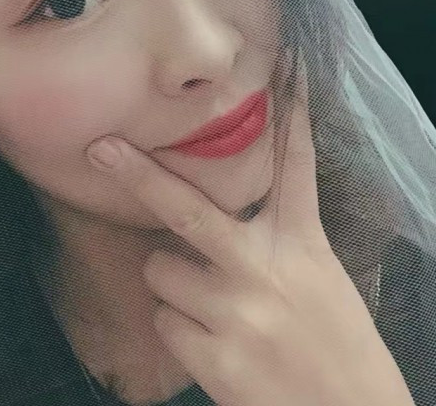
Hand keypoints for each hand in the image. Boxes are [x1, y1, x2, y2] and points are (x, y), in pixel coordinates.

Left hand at [86, 73, 414, 405]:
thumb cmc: (334, 345)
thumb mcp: (321, 278)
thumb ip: (278, 238)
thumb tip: (228, 209)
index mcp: (302, 245)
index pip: (295, 169)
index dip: (288, 120)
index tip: (281, 78)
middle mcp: (265, 269)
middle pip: (189, 208)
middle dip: (138, 174)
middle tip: (100, 149)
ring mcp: (236, 312)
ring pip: (160, 272)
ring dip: (175, 284)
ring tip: (216, 307)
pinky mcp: (215, 357)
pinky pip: (165, 321)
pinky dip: (182, 328)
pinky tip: (218, 344)